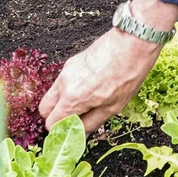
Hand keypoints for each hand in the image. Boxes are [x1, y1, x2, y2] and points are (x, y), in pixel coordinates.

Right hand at [39, 0, 177, 131]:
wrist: (132, 42)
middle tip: (75, 120)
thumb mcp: (112, 108)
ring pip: (53, 94)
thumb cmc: (127, 74)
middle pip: (45, 109)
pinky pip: (62, 82)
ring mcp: (66, 71)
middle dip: (55, 117)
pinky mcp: (72, 62)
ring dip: (62, 103)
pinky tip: (89, 89)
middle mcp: (63, 84)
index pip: (52, 123)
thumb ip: (91, 123)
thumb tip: (79, 134)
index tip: (72, 133)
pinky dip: (69, 90)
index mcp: (72, 98)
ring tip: (86, 104)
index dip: (61, 131)